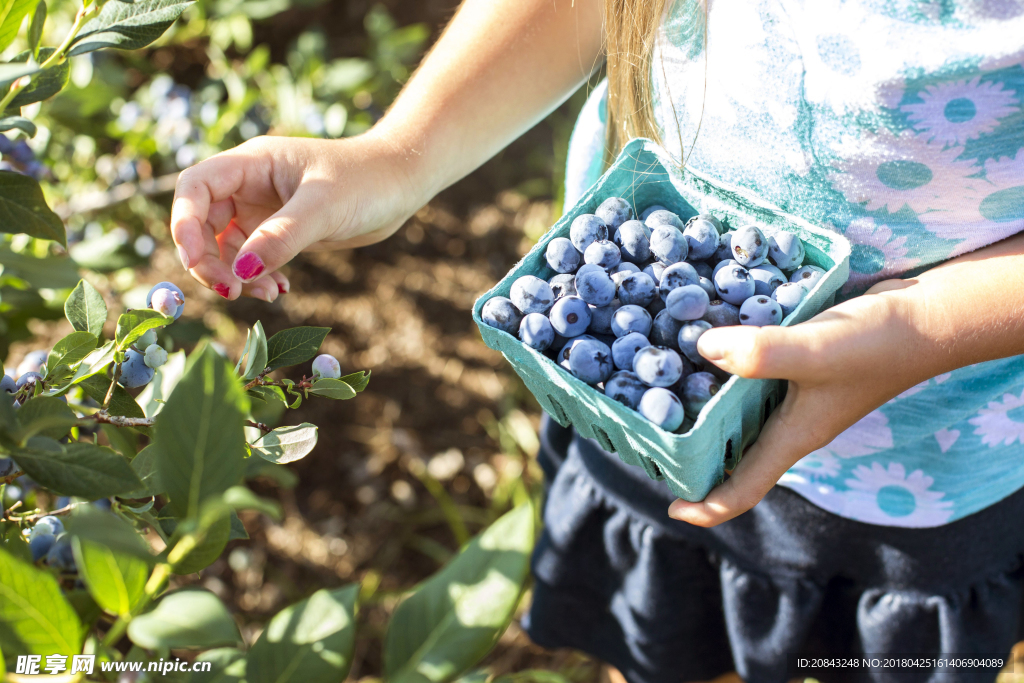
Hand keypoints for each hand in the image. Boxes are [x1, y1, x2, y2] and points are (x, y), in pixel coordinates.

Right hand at [170, 132, 424, 300]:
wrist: (402, 183)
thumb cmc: (367, 181)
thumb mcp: (323, 208)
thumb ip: (281, 238)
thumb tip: (240, 272)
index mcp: (251, 163)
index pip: (195, 189)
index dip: (184, 224)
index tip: (195, 262)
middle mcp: (250, 184)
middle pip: (202, 223)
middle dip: (209, 260)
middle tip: (233, 292)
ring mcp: (264, 208)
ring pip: (227, 246)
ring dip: (236, 275)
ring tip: (267, 295)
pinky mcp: (281, 230)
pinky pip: (253, 258)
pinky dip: (259, 277)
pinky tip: (280, 290)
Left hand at [667, 279, 927, 526]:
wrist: (930, 318)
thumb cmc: (879, 345)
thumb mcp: (816, 350)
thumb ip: (760, 354)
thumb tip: (701, 349)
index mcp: (793, 438)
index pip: (744, 490)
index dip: (706, 507)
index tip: (670, 507)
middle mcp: (791, 424)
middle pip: (734, 456)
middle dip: (693, 455)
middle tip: (650, 436)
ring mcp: (797, 397)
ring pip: (740, 414)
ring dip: (704, 406)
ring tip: (663, 387)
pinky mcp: (801, 367)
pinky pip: (754, 377)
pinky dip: (727, 367)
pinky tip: (706, 339)